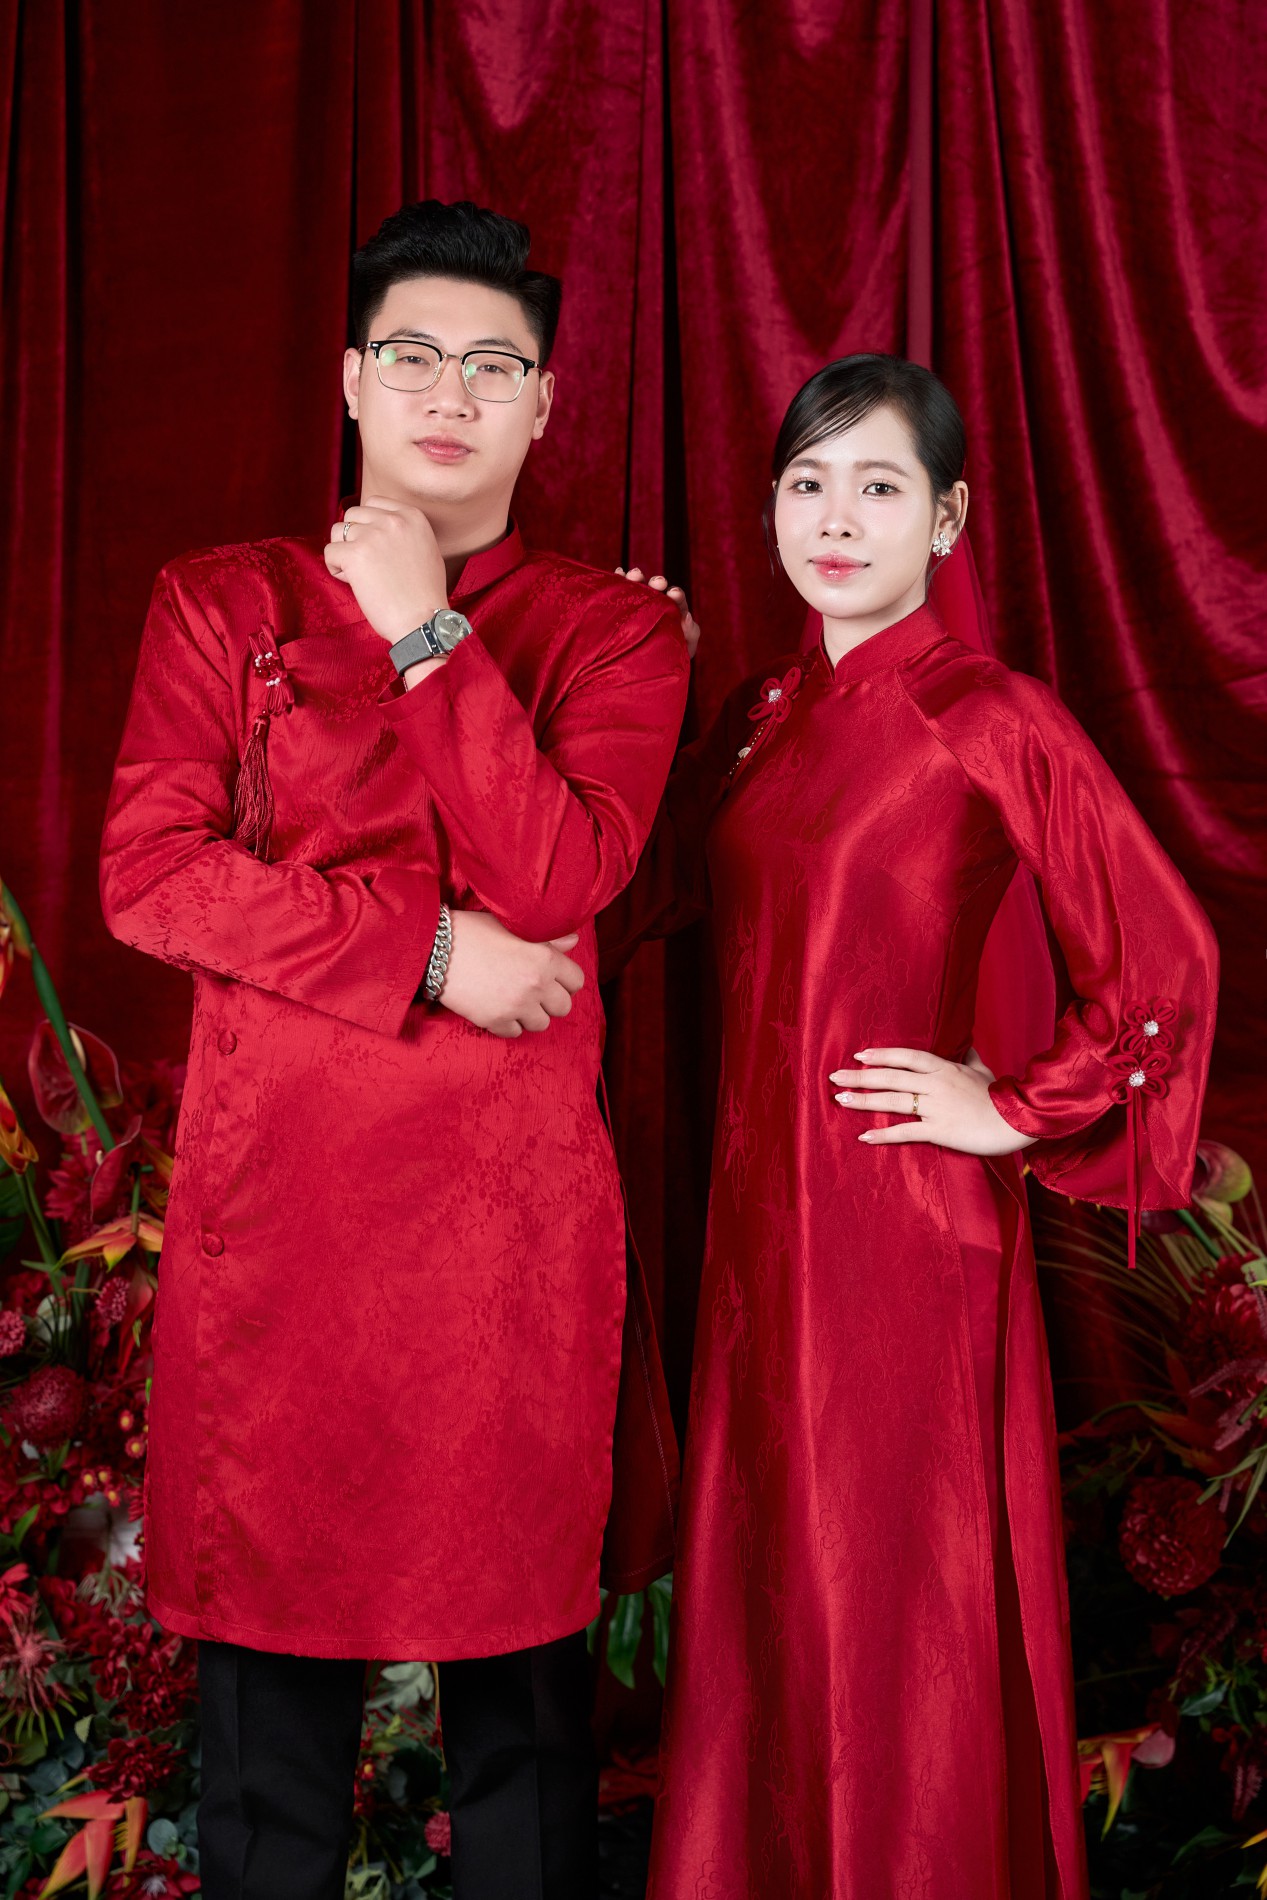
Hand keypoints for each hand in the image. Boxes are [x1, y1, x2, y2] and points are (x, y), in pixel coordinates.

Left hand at [324, 496, 448, 644]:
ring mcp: (372, 536)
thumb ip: (404, 532)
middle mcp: (392, 520)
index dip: (368, 524)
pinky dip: (336, 569)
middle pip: (353, 514)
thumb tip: (375, 526)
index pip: (374, 502)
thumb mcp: (426, 549)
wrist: (423, 621)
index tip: (375, 547)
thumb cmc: (424, 594)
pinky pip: (329, 553)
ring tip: (358, 573)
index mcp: (412, 516)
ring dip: (343, 551)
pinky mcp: (355, 555)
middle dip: (353, 537)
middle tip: (366, 564)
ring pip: (337, 531)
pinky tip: (353, 583)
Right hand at [441, 911, 584, 1037]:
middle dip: (551, 1000)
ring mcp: (516, 1006)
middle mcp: (536, 985)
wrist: (435, 948)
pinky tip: (498, 1008)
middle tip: (534, 991)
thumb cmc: (474, 931)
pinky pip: (515, 1032)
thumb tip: (572, 941)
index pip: (577, 981)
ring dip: (531, 1014)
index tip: (553, 978)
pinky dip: (508, 1024)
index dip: (565, 980)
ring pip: (541, 1024)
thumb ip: (548, 939)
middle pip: (563, 1007)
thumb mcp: (513, 927)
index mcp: (545, 959)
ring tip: (516, 1001)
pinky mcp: (495, 1021)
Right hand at [617, 565, 700, 661]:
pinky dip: (620, 579)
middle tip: (658, 583)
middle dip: (657, 582)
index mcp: (675, 610)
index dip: (677, 595)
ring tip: (634, 575)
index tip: (674, 594)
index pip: (677, 599)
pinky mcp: (623, 604)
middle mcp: (657, 602)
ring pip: (639, 585)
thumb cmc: (671, 657)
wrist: (646, 667)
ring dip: (637, 577)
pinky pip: (621, 589)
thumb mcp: (685, 647)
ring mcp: (639, 601)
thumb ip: (691, 632)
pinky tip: (619, 573)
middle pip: (658, 588)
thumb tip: (688, 616)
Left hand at [829, 1046, 1033, 1154]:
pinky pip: (906, 1131)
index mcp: (945, 1068)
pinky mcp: (940, 1129)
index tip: (859, 1055)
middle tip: (834, 1076)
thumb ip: (969, 1057)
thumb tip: (967, 1042)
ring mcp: (937, 1106)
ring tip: (840, 1099)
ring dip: (864, 1100)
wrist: (1018, 1120)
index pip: (907, 1057)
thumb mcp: (983, 1070)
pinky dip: (884, 1134)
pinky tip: (864, 1136)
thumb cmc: (1000, 1096)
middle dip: (861, 1076)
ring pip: (893, 1101)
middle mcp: (936, 1084)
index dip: (882, 1055)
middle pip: (892, 1076)